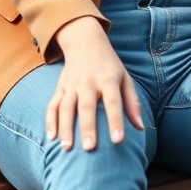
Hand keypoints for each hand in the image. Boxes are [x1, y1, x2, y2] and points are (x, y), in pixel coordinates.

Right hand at [46, 16, 143, 150]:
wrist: (85, 41)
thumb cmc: (109, 65)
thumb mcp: (125, 77)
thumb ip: (132, 102)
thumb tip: (140, 128)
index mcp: (108, 80)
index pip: (113, 102)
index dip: (115, 121)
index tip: (118, 140)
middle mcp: (88, 82)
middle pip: (87, 107)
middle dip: (87, 128)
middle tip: (89, 148)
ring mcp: (71, 85)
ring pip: (66, 107)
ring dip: (65, 128)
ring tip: (66, 148)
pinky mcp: (59, 87)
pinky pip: (52, 105)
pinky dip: (50, 121)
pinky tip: (51, 137)